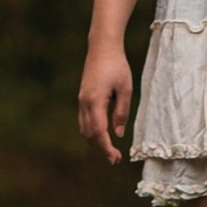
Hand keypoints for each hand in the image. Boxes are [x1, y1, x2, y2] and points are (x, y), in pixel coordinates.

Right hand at [77, 37, 133, 160]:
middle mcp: (84, 103)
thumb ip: (122, 112)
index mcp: (95, 101)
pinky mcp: (82, 97)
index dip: (106, 148)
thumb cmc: (117, 65)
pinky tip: (102, 135)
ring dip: (95, 142)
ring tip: (109, 150)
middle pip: (89, 134)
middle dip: (101, 148)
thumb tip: (118, 133)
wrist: (102, 47)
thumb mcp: (126, 88)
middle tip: (115, 159)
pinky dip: (92, 132)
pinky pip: (84, 121)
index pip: (99, 132)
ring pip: (84, 129)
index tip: (116, 158)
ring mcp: (81, 100)